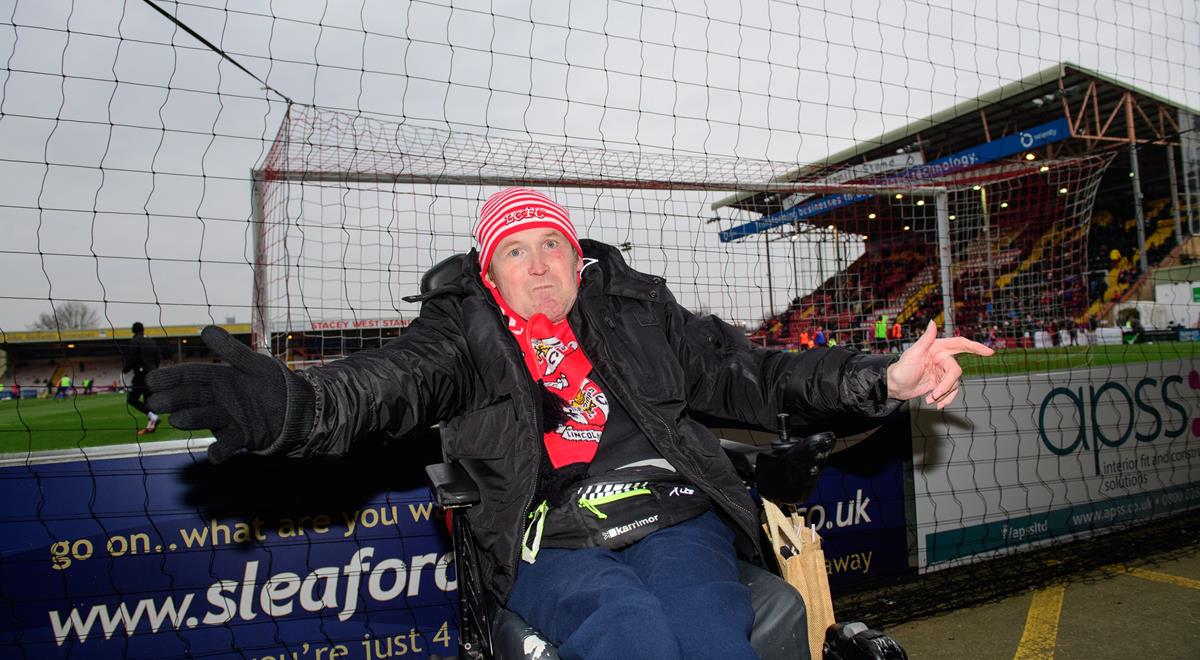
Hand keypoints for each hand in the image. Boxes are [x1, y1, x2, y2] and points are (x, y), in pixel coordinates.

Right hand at [146, 326, 313, 462]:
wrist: (295, 407)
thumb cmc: (270, 382)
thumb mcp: (252, 363)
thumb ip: (230, 350)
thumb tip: (205, 329)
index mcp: (218, 378)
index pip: (190, 376)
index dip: (171, 377)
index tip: (152, 380)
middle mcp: (217, 399)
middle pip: (192, 397)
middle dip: (173, 399)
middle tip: (155, 402)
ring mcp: (227, 418)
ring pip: (205, 418)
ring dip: (191, 419)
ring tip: (178, 419)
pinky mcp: (241, 436)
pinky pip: (227, 444)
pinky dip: (220, 451)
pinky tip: (214, 455)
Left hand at [886, 321, 992, 408]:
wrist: (896, 386)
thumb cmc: (902, 368)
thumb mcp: (913, 353)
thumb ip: (925, 339)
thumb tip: (932, 322)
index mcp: (938, 348)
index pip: (961, 344)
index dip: (976, 347)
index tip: (989, 352)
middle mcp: (943, 358)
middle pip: (956, 371)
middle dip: (947, 384)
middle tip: (935, 393)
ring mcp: (943, 372)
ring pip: (954, 383)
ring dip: (944, 394)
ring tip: (931, 399)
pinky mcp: (941, 383)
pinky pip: (951, 391)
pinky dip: (945, 399)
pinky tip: (936, 404)